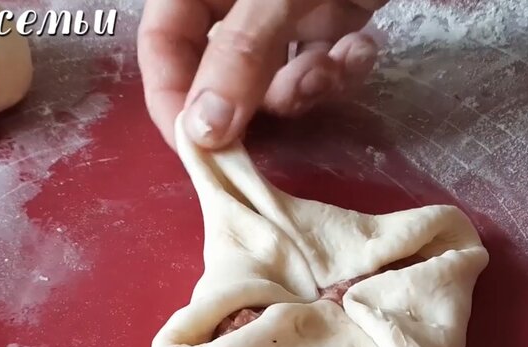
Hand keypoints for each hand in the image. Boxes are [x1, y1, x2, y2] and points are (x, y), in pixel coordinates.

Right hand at [137, 0, 386, 147]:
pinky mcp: (332, 13)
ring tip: (332, 68)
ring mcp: (286, 4)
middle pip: (217, 67)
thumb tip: (201, 131)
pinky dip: (341, 68)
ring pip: (272, 76)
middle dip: (251, 101)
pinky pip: (320, 62)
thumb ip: (239, 56)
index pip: (162, 43)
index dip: (173, 99)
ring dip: (303, 87)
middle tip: (272, 134)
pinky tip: (365, 49)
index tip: (199, 151)